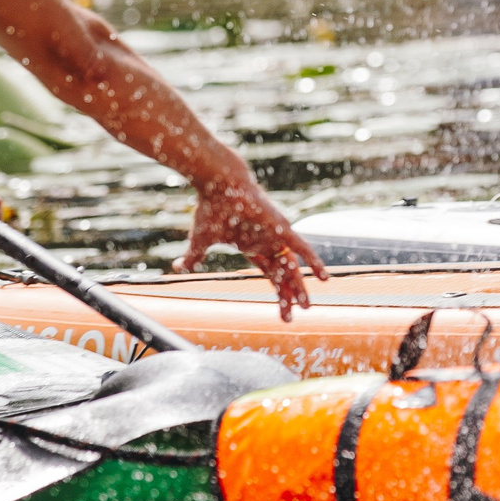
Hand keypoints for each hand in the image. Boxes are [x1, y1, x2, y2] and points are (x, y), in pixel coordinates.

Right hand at [178, 170, 328, 319]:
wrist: (219, 184)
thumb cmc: (210, 209)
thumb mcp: (201, 241)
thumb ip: (193, 257)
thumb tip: (176, 269)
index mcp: (253, 247)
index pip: (270, 275)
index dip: (278, 294)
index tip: (282, 315)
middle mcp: (268, 243)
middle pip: (283, 275)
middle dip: (288, 296)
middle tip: (294, 316)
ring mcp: (276, 236)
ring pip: (292, 266)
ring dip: (299, 286)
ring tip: (306, 306)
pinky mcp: (282, 228)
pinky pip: (302, 248)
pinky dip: (313, 262)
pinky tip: (324, 278)